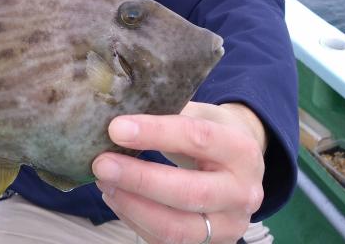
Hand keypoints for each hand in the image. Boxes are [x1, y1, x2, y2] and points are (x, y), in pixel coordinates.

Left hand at [91, 103, 265, 243]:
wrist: (243, 166)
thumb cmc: (214, 133)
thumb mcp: (201, 114)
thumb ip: (168, 113)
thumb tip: (117, 114)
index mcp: (242, 151)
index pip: (199, 139)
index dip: (156, 133)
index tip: (117, 129)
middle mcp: (243, 194)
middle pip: (188, 192)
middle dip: (139, 179)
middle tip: (102, 164)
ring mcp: (228, 226)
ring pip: (176, 227)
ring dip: (132, 205)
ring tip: (104, 181)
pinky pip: (165, 240)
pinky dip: (134, 218)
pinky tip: (116, 196)